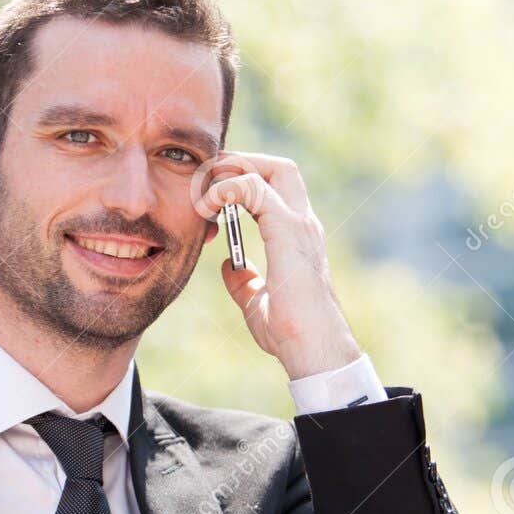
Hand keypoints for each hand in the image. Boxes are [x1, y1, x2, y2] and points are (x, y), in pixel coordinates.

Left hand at [197, 151, 361, 378]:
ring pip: (272, 169)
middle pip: (279, 168)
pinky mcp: (288, 231)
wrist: (311, 351)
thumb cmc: (291, 334)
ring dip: (232, 171)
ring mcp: (299, 225)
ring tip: (203, 189)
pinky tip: (208, 205)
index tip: (212, 193)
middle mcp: (303, 224)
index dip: (243, 180)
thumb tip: (228, 267)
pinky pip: (255, 189)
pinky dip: (228, 188)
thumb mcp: (257, 302)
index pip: (276, 188)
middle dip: (241, 162)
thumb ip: (244, 281)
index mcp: (297, 237)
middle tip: (208, 178)